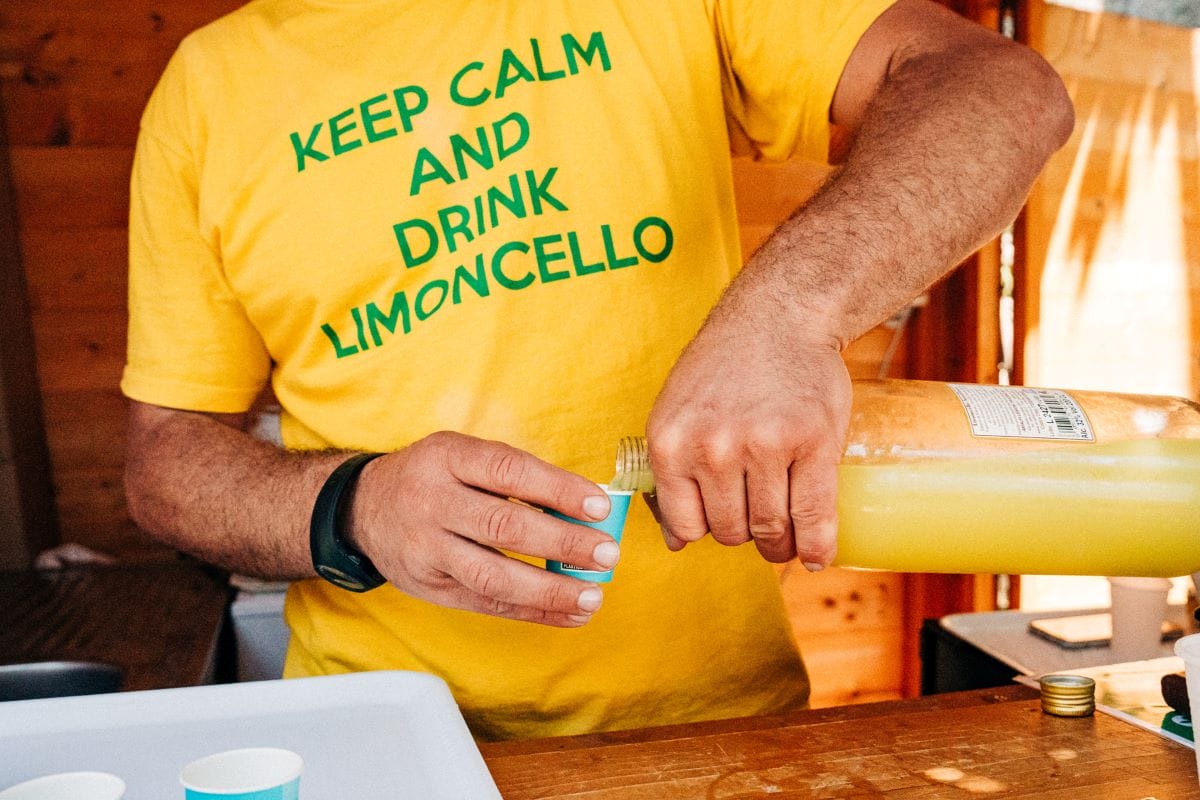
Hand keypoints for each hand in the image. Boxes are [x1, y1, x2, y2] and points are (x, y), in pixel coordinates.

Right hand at [346, 432, 620, 625]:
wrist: (362, 508)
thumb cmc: (434, 477)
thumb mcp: (463, 455)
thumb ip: (516, 475)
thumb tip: (587, 507)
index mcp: (447, 457)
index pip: (509, 471)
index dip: (557, 489)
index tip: (600, 507)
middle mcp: (432, 502)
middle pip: (502, 526)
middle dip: (562, 544)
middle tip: (606, 555)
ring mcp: (427, 549)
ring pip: (492, 576)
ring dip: (549, 591)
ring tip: (592, 596)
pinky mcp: (429, 587)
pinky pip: (486, 605)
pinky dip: (532, 612)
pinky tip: (568, 614)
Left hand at [645, 312, 851, 567]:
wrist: (779, 316)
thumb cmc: (726, 366)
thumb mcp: (677, 411)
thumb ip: (672, 472)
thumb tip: (676, 541)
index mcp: (670, 443)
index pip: (685, 526)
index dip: (706, 531)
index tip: (721, 525)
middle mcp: (711, 449)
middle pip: (730, 532)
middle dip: (746, 535)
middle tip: (760, 521)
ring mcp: (763, 446)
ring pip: (770, 528)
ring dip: (781, 544)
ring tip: (787, 537)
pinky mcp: (811, 442)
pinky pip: (814, 515)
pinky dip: (818, 545)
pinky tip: (819, 555)